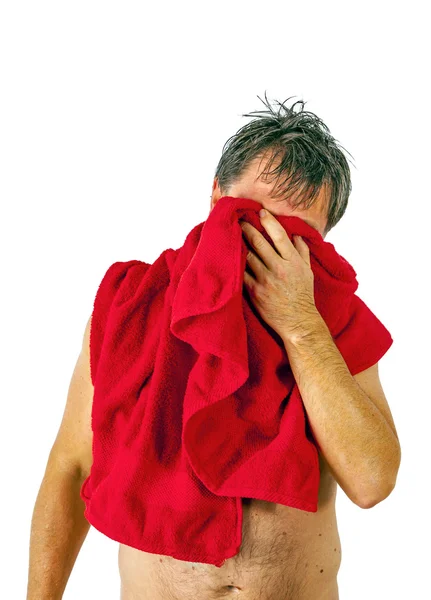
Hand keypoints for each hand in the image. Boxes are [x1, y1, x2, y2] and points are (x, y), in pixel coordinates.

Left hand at [239, 209, 320, 341]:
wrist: (298, 322)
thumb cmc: (303, 296)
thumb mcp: (308, 272)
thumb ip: (302, 252)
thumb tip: (297, 236)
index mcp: (293, 261)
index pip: (279, 235)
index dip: (269, 221)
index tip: (261, 212)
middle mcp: (279, 268)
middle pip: (259, 242)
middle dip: (247, 228)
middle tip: (238, 219)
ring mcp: (265, 280)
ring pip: (248, 256)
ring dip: (239, 244)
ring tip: (231, 235)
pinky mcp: (254, 292)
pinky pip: (242, 273)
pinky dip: (236, 264)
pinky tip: (229, 256)